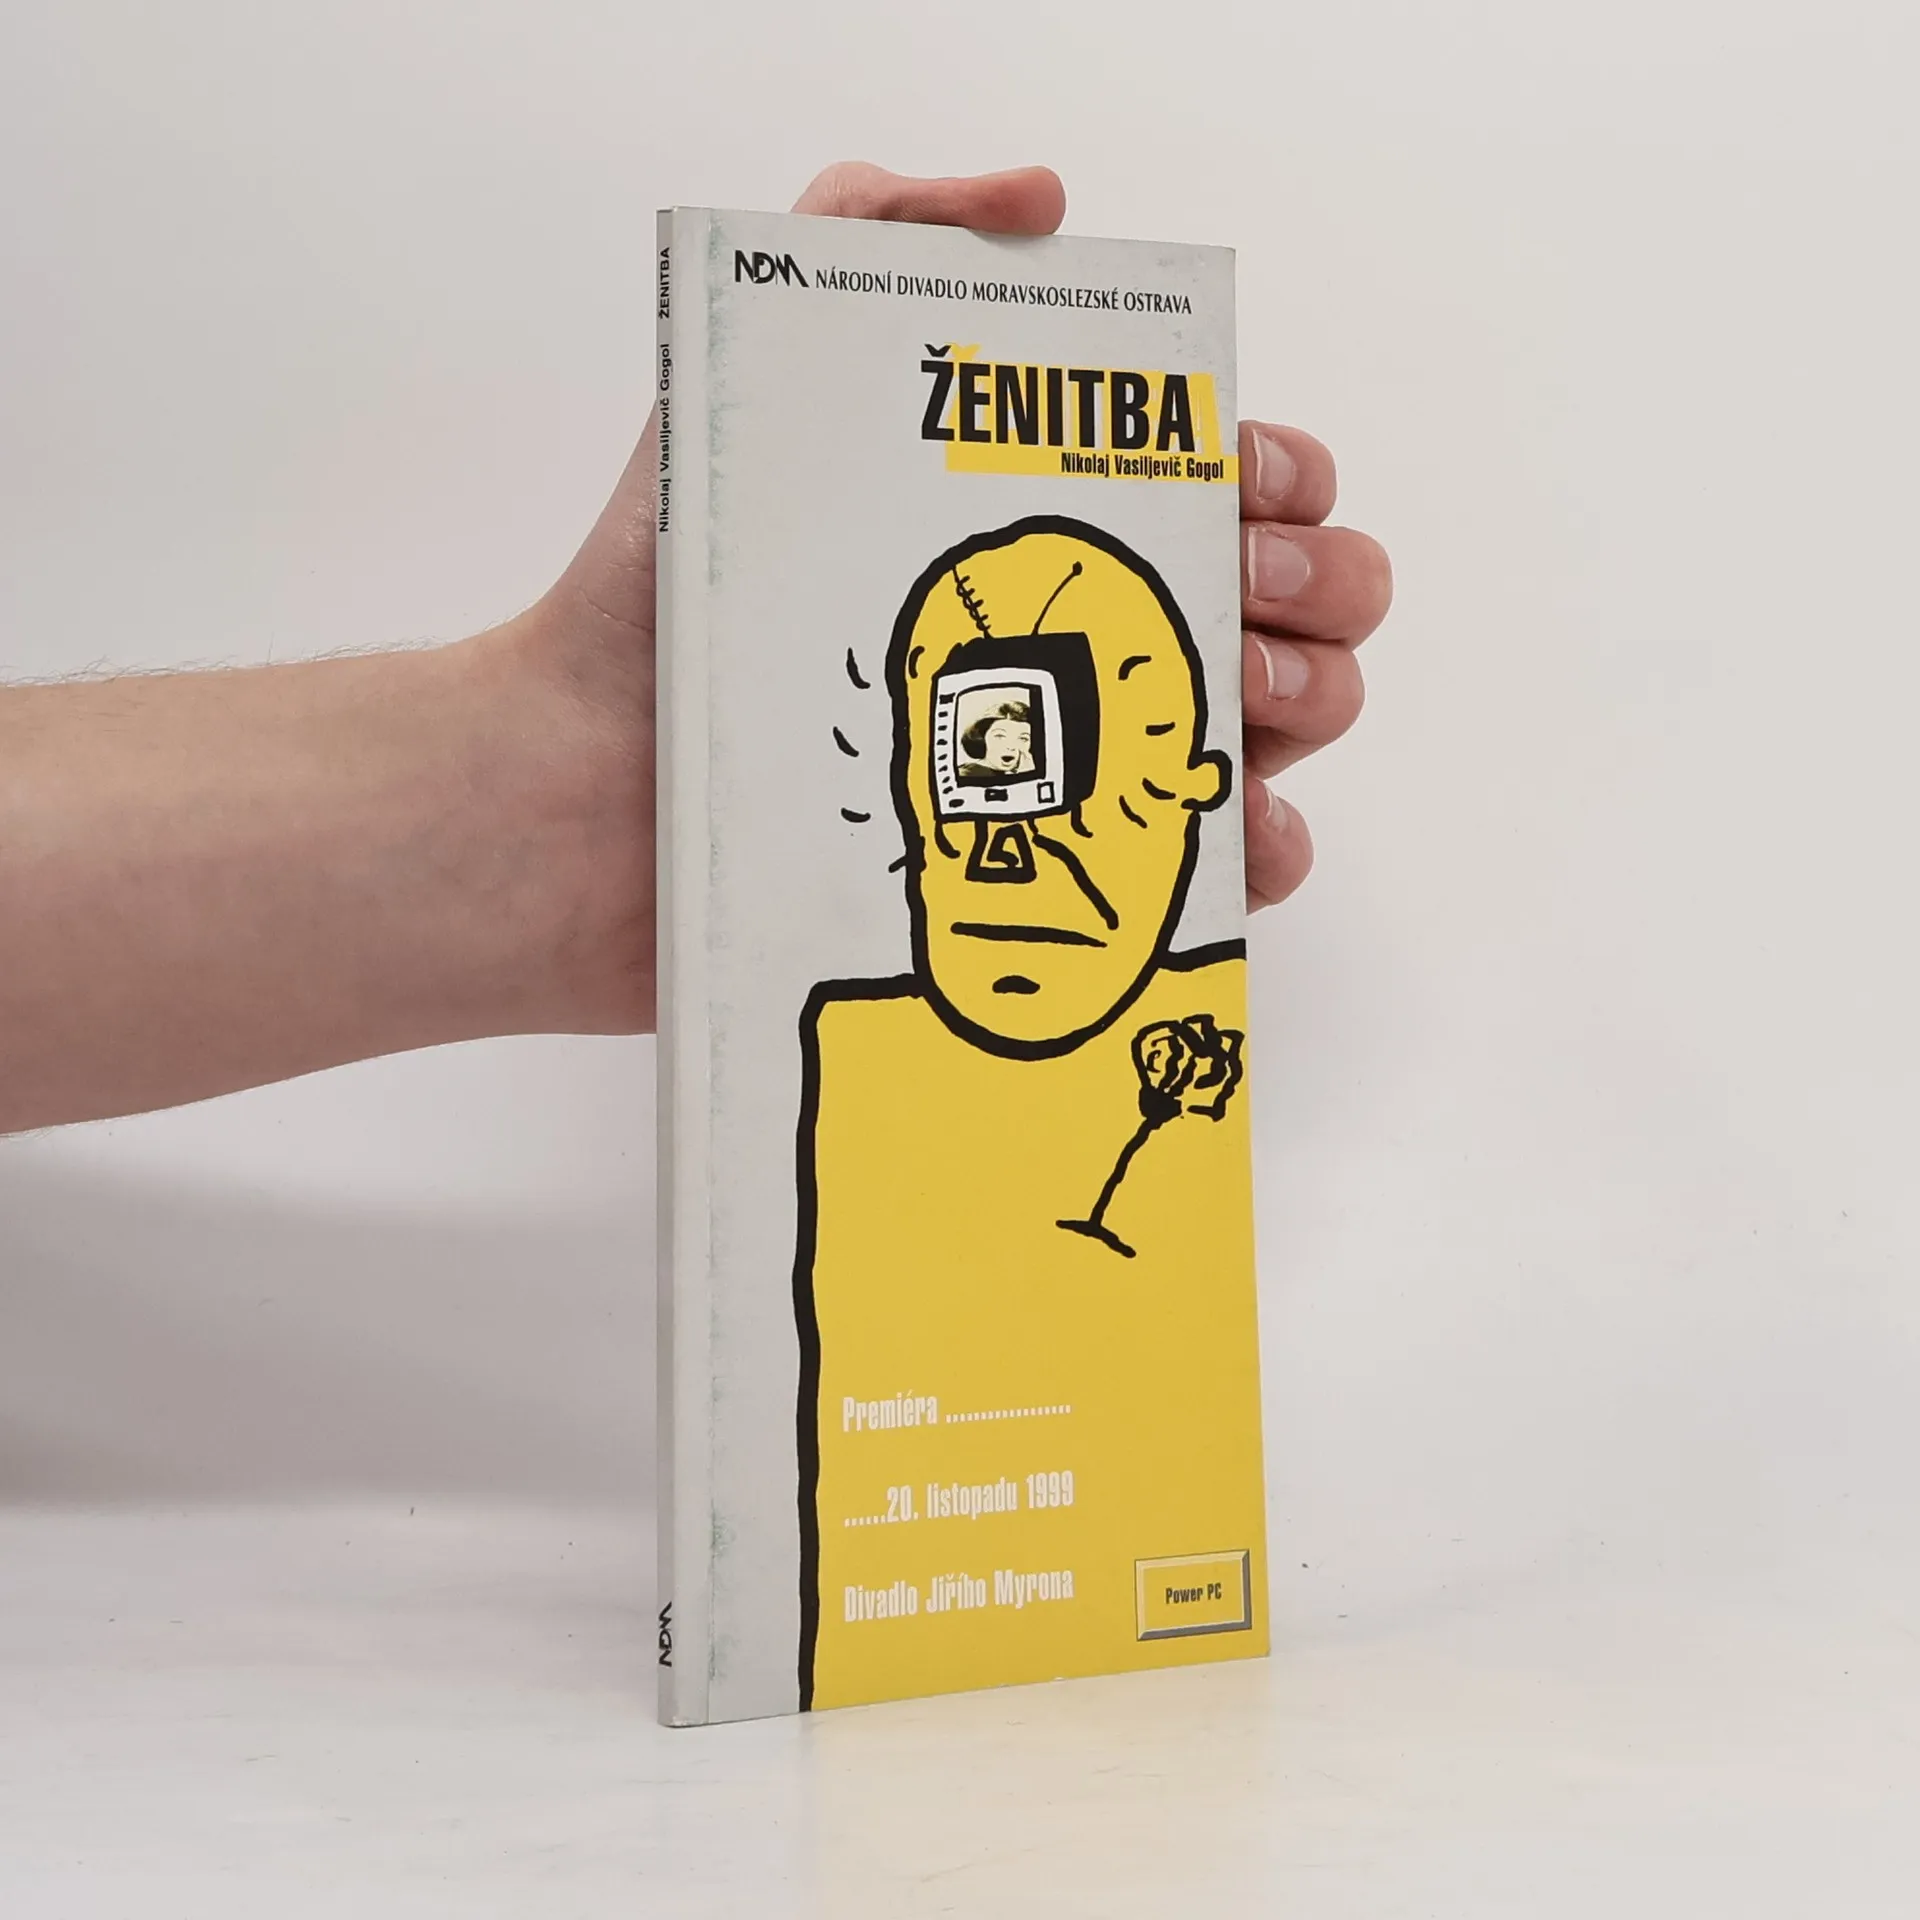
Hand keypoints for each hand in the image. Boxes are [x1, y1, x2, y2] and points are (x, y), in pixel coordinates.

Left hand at [520, 161, 1391, 1030]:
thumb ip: (871, 231)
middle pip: (1292, 600)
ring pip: (1281, 730)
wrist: (577, 800)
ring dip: (1306, 700)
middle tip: (1225, 583)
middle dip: (1310, 577)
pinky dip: (1260, 853)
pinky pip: (1212, 880)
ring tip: (1226, 701)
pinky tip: (1226, 826)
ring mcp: (1075, 770)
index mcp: (1038, 522)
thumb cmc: (657, 598)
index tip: (1229, 475)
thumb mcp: (750, 371)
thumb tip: (1040, 196)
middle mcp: (1076, 640)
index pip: (1235, 480)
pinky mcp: (1052, 887)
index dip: (1275, 468)